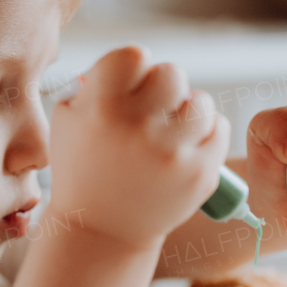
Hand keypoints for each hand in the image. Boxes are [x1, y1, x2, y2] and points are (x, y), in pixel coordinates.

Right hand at [49, 47, 229, 251]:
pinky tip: (184, 148)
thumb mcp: (67, 120)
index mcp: (102, 108)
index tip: (128, 90)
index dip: (132, 71)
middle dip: (163, 89)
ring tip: (169, 133)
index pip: (135, 55)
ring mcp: (172, 152)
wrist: (102, 230)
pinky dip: (205, 135)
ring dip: (187, 112)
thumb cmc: (84, 167)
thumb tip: (135, 61)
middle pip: (173, 73)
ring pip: (200, 102)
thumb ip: (94, 81)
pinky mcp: (200, 173)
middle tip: (152, 112)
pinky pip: (219, 128)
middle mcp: (138, 127)